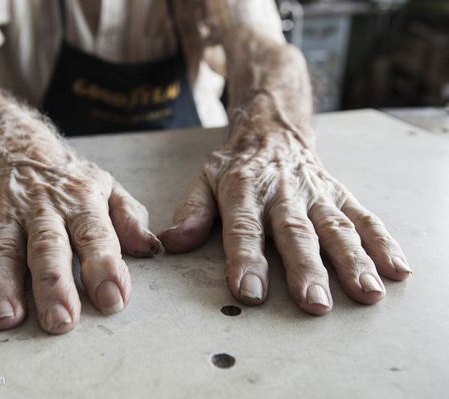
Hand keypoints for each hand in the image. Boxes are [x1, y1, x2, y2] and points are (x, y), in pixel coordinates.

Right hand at [0, 134, 161, 332]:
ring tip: (3, 317)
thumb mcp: (108, 188)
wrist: (18, 141)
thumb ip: (129, 219)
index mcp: (81, 201)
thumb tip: (152, 250)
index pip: (96, 235)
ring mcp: (4, 210)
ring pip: (2, 248)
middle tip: (60, 322)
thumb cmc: (70, 177)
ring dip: (1, 283)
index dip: (105, 267)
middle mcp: (42, 207)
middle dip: (54, 284)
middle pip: (47, 247)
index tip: (113, 300)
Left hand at [159, 128, 410, 314]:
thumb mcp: (204, 178)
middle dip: (306, 268)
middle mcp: (282, 192)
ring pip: (335, 227)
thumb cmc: (235, 164)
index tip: (250, 292)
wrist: (272, 127)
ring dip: (353, 260)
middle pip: (295, 232)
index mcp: (243, 189)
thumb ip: (192, 210)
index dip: (245, 259)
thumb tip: (173, 241)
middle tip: (315, 303)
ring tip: (367, 292)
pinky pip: (363, 216)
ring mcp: (315, 193)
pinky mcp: (339, 193)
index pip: (243, 227)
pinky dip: (382, 242)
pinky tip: (396, 269)